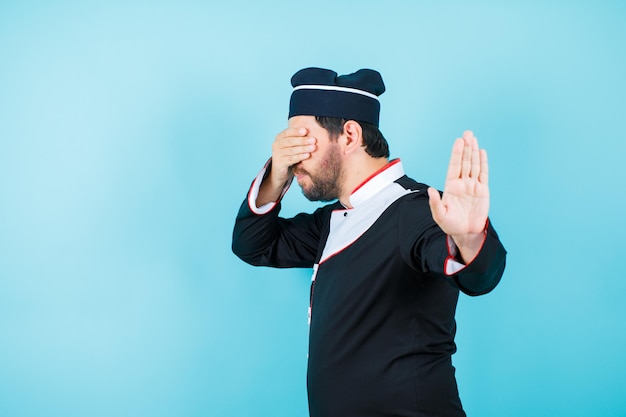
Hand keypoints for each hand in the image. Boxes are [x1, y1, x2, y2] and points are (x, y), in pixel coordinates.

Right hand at [256, 127, 316, 205]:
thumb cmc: (289, 154)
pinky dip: (300, 157)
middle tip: (313, 140)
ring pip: (291, 150)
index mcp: (279, 137)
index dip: (296, 131)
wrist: (280, 171)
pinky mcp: (279, 163)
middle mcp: (276, 144)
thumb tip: (313, 131)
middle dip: (303, 140)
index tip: (306, 130)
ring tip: (313, 147)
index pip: (287, 132)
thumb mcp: (292, 145)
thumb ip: (299, 138)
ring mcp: (277, 154)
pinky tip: (307, 155)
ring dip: (303, 149)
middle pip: (290, 141)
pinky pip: (291, 159)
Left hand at [427, 130, 488, 261]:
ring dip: (474, 152)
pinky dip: (483, 163)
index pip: (454, 166)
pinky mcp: (483, 190)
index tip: (458, 141)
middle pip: (464, 162)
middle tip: (468, 133)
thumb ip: (435, 203)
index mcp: (451, 185)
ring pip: (474, 165)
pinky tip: (482, 152)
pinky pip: (483, 174)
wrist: (465, 232)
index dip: (456, 154)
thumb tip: (430, 190)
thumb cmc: (450, 224)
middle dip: (466, 148)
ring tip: (474, 138)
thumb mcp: (439, 215)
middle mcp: (462, 182)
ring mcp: (473, 185)